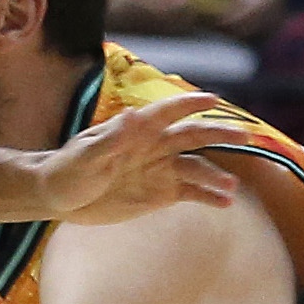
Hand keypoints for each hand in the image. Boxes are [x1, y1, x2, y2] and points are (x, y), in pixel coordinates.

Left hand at [33, 91, 244, 226]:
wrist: (57, 197)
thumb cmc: (66, 170)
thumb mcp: (85, 156)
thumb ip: (110, 139)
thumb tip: (131, 115)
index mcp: (136, 131)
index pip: (167, 112)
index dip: (189, 104)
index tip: (213, 100)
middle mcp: (154, 147)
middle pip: (193, 136)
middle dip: (219, 135)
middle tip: (246, 137)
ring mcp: (159, 170)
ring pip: (196, 168)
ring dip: (215, 176)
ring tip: (231, 188)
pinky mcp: (160, 193)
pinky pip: (190, 193)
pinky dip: (208, 197)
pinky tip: (226, 203)